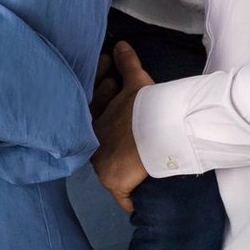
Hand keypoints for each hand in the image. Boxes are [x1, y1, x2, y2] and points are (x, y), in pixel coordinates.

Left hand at [91, 42, 153, 213]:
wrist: (157, 131)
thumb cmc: (146, 107)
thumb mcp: (135, 82)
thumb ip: (126, 64)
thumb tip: (119, 44)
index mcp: (95, 121)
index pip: (93, 115)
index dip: (105, 103)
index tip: (116, 96)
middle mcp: (93, 145)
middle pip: (99, 146)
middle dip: (111, 140)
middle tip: (127, 138)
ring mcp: (102, 166)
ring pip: (108, 171)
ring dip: (118, 170)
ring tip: (132, 170)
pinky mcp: (114, 184)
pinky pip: (122, 197)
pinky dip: (129, 200)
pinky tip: (134, 205)